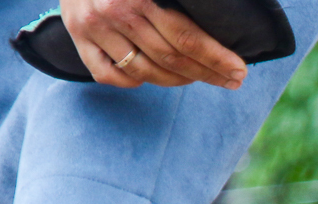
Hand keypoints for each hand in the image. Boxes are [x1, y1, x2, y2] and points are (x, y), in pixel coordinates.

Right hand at [60, 0, 246, 89]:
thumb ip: (180, 0)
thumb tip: (218, 19)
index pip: (186, 36)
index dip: (217, 58)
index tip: (239, 70)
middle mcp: (115, 11)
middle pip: (171, 58)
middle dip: (208, 73)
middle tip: (232, 80)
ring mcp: (94, 27)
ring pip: (145, 71)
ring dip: (177, 81)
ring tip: (198, 78)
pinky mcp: (77, 39)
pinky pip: (109, 76)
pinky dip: (133, 82)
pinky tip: (151, 77)